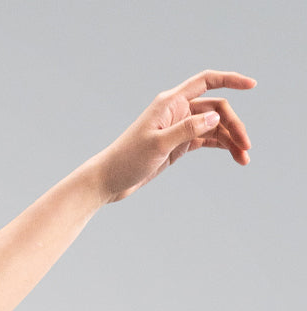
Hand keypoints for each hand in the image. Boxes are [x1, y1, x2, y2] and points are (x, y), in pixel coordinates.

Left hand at [88, 69, 255, 204]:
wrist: (108, 181)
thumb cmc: (127, 160)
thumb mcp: (158, 145)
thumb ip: (187, 129)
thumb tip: (215, 116)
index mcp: (171, 102)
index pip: (207, 81)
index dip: (230, 79)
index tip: (252, 85)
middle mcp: (177, 110)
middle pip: (216, 108)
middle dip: (234, 125)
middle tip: (246, 147)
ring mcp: (179, 128)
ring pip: (213, 126)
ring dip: (230, 140)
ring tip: (244, 159)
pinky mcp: (178, 145)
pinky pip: (206, 140)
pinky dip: (221, 146)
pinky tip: (234, 156)